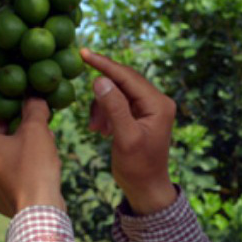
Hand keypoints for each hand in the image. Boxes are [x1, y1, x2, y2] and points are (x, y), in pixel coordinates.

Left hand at [0, 94, 64, 216]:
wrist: (38, 213)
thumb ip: (33, 109)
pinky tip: (37, 161)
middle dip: (0, 123)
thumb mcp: (36, 131)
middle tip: (20, 118)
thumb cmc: (33, 169)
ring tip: (35, 138)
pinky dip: (16, 160)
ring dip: (11, 142)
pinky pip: (3, 171)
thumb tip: (33, 97)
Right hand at [83, 49, 178, 214]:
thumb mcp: (125, 138)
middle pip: (123, 82)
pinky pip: (118, 104)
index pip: (127, 76)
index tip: (83, 53)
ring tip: (95, 128)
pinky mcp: (141, 115)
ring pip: (117, 93)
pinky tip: (101, 130)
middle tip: (87, 108)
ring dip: (102, 107)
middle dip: (101, 92)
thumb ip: (114, 108)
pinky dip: (106, 113)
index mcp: (158, 104)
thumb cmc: (138, 167)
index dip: (104, 64)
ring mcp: (150, 108)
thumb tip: (100, 80)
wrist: (146, 188)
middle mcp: (157, 101)